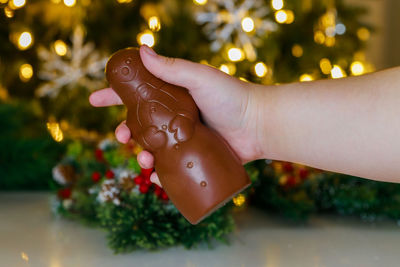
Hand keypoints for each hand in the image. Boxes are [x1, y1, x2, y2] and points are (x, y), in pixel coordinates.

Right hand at [90, 45, 263, 186]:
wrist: (260, 125)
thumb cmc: (232, 97)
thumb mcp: (200, 78)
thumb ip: (172, 68)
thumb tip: (141, 50)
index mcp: (173, 96)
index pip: (137, 93)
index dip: (114, 96)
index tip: (94, 100)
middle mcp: (175, 116)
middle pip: (140, 125)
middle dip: (124, 131)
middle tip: (122, 137)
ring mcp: (183, 137)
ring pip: (152, 148)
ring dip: (140, 156)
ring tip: (144, 160)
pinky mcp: (193, 157)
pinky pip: (170, 167)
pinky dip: (159, 174)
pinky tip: (156, 177)